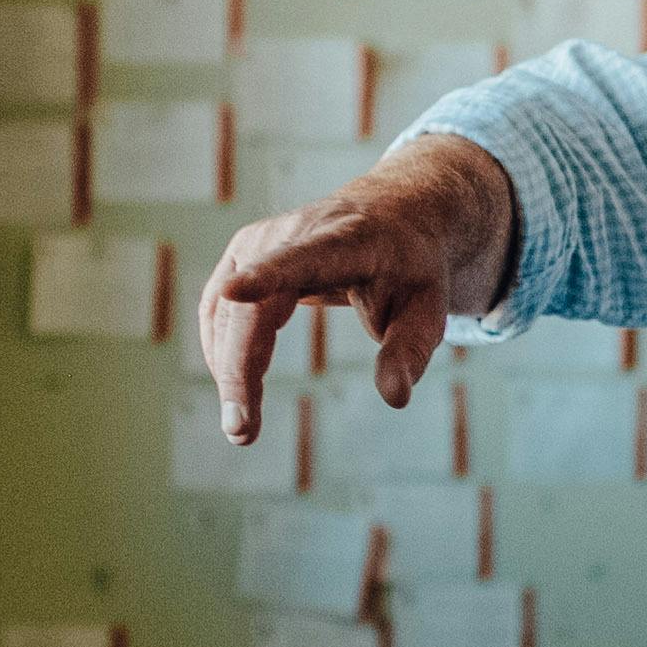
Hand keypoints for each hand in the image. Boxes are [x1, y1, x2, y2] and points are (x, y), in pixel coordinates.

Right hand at [202, 141, 517, 442]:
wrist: (394, 213)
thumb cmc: (411, 266)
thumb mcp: (429, 308)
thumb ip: (410, 351)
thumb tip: (396, 398)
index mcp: (345, 240)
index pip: (302, 258)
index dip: (267, 275)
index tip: (235, 291)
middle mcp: (293, 233)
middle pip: (252, 305)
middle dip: (240, 369)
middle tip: (243, 432)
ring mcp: (260, 240)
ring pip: (225, 310)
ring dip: (226, 369)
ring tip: (243, 426)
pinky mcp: (243, 254)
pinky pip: (218, 307)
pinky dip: (222, 350)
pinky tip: (236, 387)